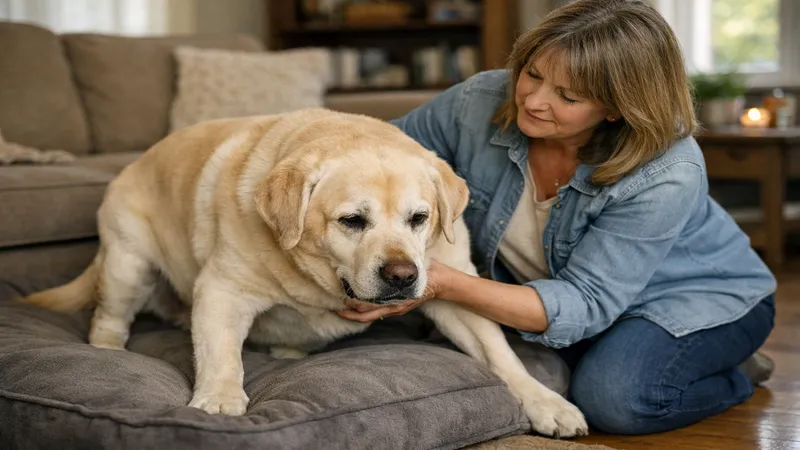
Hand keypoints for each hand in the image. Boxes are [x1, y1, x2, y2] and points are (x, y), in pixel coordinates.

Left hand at [335, 259, 452, 322]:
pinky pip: (377, 313)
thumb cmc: (427, 271)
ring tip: (341, 308)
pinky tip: (356, 306)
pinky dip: (365, 312)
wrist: (441, 282)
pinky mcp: (396, 308)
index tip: (342, 298)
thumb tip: (385, 261)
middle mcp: (394, 306)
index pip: (371, 306)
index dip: (355, 304)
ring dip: (355, 313)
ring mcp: (395, 309)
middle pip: (367, 314)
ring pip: (370, 316)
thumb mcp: (414, 266)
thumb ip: (401, 265)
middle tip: (336, 306)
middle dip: (350, 311)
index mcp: (397, 299)